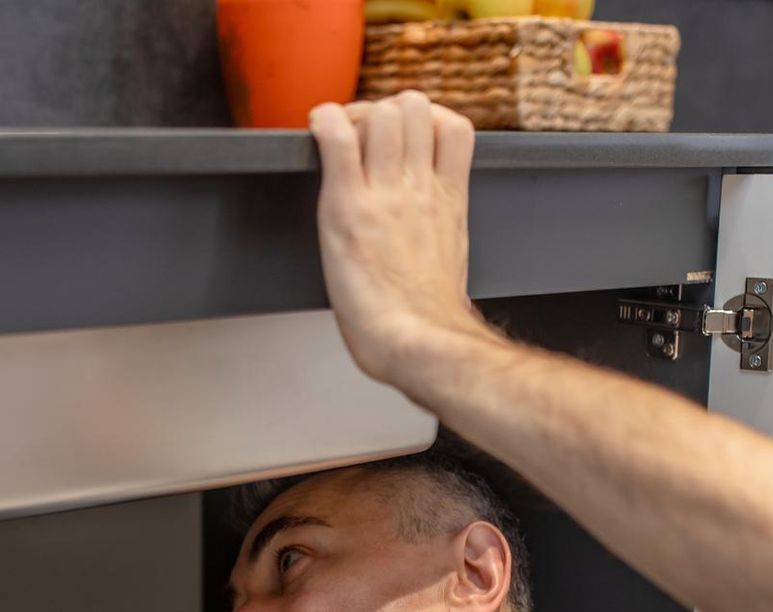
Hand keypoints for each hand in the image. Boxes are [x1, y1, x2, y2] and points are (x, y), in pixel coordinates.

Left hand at [308, 93, 489, 388]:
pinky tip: (317, 130)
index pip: (455, 127)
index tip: (405, 135)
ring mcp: (384, 195)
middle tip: (362, 137)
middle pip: (414, 107)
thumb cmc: (426, 320)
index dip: (427, 118)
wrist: (416, 342)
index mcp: (447, 201)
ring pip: (381, 113)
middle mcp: (419, 189)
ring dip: (356, 116)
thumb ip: (439, 228)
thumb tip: (426, 229)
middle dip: (385, 110)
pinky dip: (324, 122)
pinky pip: (337, 139)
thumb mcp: (450, 259)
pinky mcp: (348, 207)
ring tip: (340, 140)